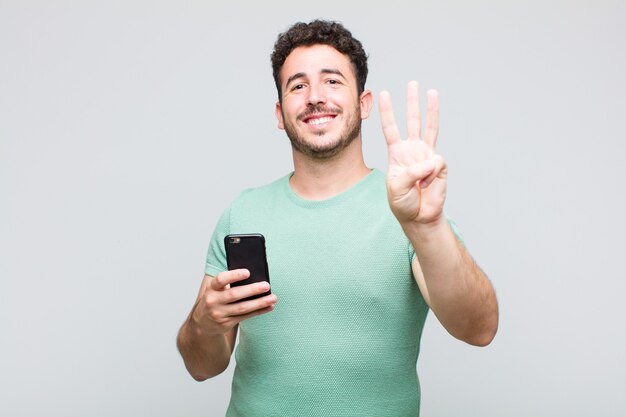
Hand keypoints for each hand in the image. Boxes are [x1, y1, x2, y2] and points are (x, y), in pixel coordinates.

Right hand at [192, 269, 276, 334]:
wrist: (202, 323)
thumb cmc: (215, 299)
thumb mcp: (216, 289)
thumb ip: (230, 283)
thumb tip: (255, 276)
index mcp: (211, 288)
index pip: (221, 280)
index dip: (234, 275)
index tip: (248, 272)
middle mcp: (213, 301)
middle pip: (234, 295)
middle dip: (252, 290)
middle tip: (266, 285)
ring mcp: (219, 314)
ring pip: (242, 308)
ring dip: (260, 303)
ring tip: (273, 298)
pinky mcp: (226, 324)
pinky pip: (245, 316)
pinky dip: (259, 311)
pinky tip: (269, 307)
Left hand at [379, 81, 447, 224]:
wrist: (419, 217)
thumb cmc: (403, 203)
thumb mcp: (397, 188)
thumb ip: (411, 173)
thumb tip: (431, 160)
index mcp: (397, 154)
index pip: (391, 128)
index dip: (387, 112)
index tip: (382, 94)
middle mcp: (412, 150)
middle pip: (412, 121)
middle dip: (411, 102)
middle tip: (413, 83)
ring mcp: (427, 156)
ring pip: (430, 128)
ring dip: (432, 110)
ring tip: (432, 92)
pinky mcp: (440, 165)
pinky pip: (437, 163)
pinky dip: (431, 175)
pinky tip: (427, 184)